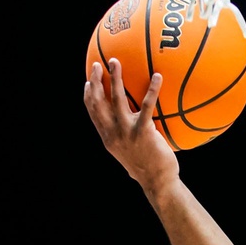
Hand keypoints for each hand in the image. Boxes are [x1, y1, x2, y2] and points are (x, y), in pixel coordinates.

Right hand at [83, 59, 178, 190]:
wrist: (157, 183)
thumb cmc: (148, 169)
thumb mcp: (130, 154)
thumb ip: (126, 140)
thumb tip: (133, 131)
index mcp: (108, 138)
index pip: (93, 113)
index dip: (88, 96)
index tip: (87, 82)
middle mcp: (112, 133)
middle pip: (98, 101)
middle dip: (95, 81)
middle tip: (97, 64)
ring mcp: (126, 132)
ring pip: (116, 98)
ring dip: (115, 77)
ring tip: (116, 61)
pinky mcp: (143, 132)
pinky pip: (146, 105)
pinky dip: (152, 89)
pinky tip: (158, 77)